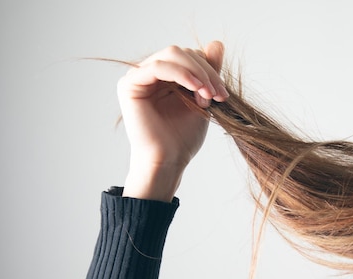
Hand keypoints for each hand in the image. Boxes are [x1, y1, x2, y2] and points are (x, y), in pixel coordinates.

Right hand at [117, 41, 227, 200]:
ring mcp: (137, 77)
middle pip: (182, 52)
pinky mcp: (129, 85)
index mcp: (164, 76)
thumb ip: (208, 72)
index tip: (223, 95)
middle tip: (219, 95)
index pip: (190, 56)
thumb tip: (216, 43)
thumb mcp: (202, 98)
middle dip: (205, 71)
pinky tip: (196, 88)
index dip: (210, 70)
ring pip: (172, 54)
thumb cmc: (183, 137)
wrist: (168, 161)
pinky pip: (159, 67)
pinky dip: (181, 73)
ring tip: (208, 94)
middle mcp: (149, 73)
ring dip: (196, 72)